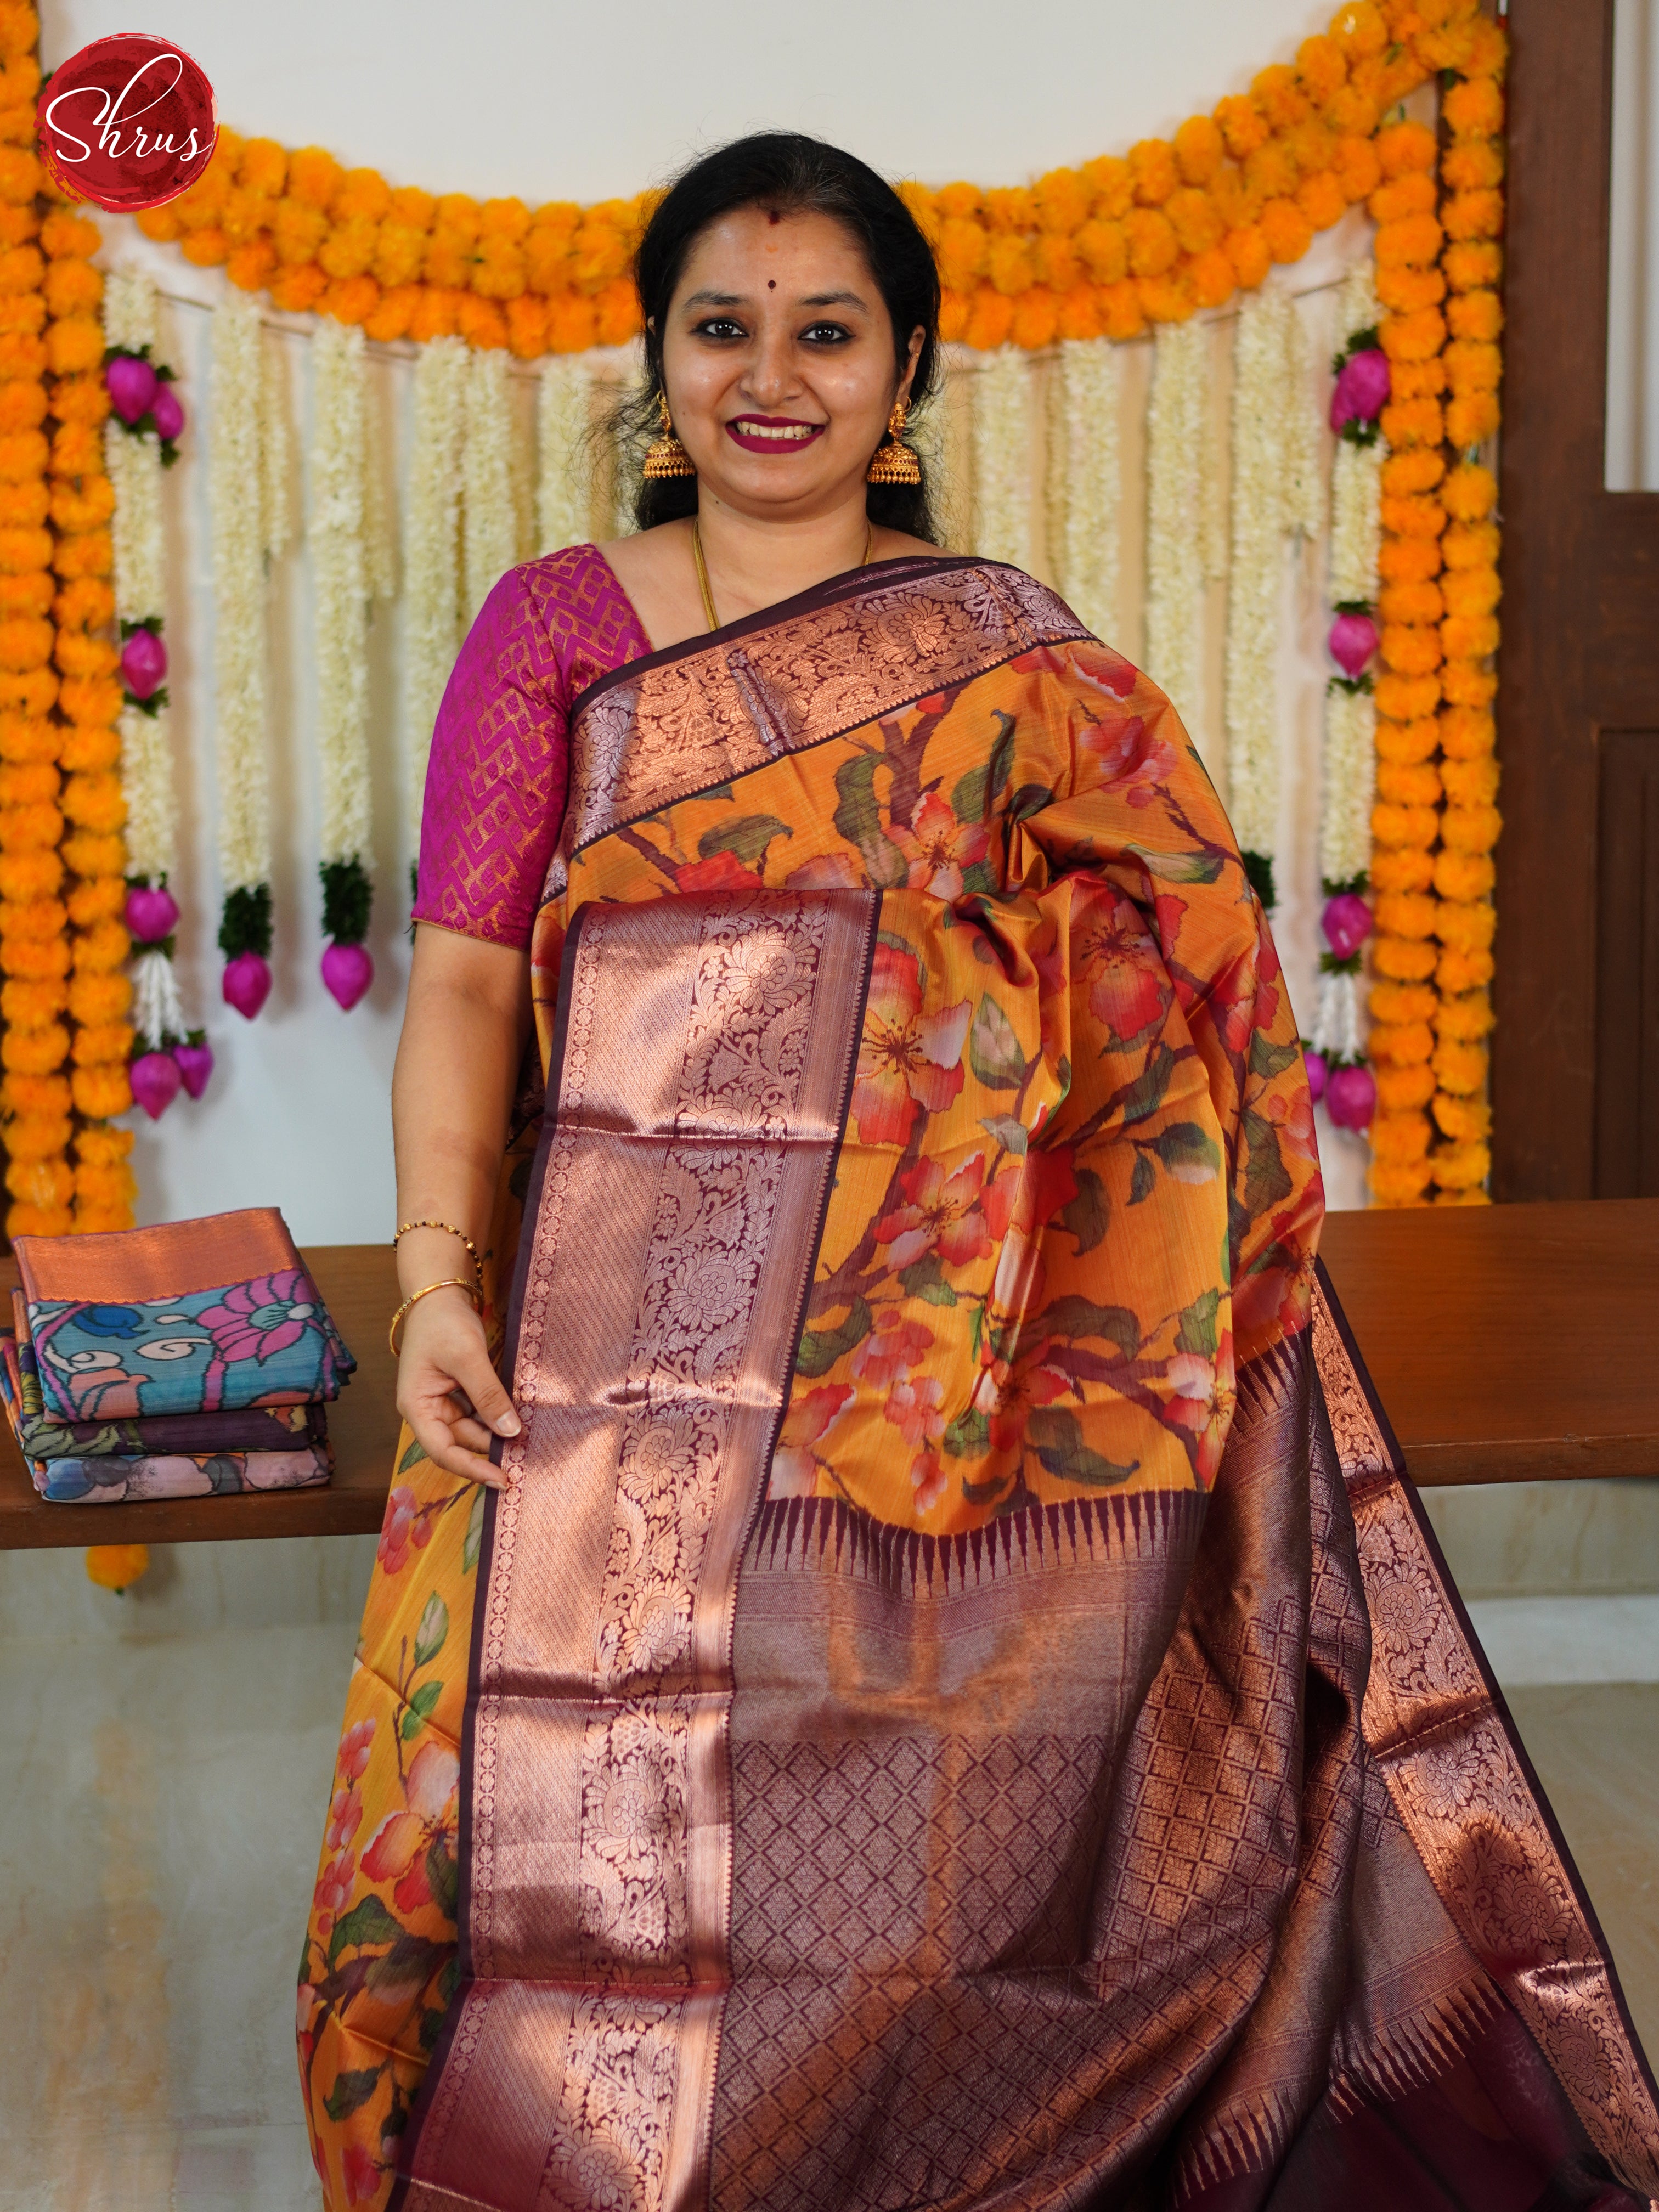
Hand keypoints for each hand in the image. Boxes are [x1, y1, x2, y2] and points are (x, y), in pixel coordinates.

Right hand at [395, 1284, 520, 1487]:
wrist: (439, 1295)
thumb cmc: (443, 1322)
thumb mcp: (467, 1357)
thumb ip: (488, 1394)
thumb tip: (510, 1431)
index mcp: (417, 1407)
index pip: (443, 1451)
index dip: (472, 1469)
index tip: (502, 1479)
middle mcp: (428, 1411)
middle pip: (461, 1443)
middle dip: (490, 1452)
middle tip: (526, 1461)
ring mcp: (444, 1403)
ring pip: (474, 1430)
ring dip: (497, 1436)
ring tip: (528, 1444)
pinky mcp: (459, 1394)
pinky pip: (480, 1414)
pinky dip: (498, 1418)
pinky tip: (519, 1422)